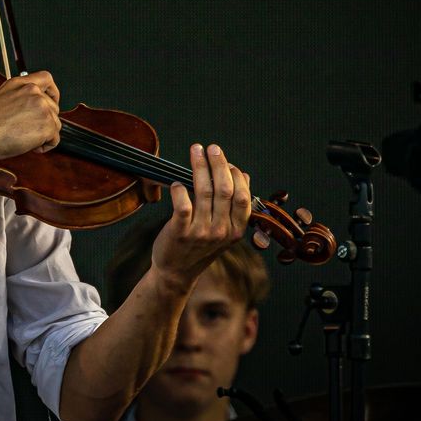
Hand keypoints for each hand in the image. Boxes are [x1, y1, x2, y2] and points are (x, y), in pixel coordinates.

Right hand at [0, 71, 60, 159]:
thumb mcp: (1, 98)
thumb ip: (20, 97)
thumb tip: (30, 108)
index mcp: (21, 84)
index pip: (46, 78)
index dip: (52, 92)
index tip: (51, 101)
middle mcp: (33, 92)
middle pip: (53, 107)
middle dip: (45, 121)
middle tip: (28, 130)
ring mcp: (42, 107)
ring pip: (55, 124)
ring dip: (44, 134)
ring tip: (25, 138)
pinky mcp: (47, 125)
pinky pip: (55, 139)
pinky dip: (45, 146)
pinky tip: (30, 145)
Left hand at [151, 143, 251, 291]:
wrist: (176, 272)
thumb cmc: (199, 247)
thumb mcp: (224, 230)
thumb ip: (234, 206)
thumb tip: (244, 176)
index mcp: (236, 230)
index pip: (242, 197)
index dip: (235, 175)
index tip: (226, 160)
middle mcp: (221, 231)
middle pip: (224, 190)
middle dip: (219, 164)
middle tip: (212, 148)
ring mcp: (201, 232)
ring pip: (203, 192)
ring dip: (199, 167)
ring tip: (195, 151)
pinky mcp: (180, 232)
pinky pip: (182, 205)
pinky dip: (180, 189)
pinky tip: (177, 181)